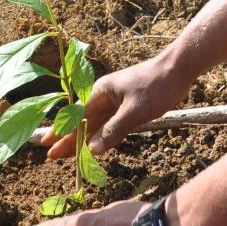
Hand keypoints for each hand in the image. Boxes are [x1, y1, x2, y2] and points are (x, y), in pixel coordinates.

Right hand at [43, 55, 195, 158]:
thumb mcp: (135, 112)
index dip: (61, 134)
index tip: (47, 146)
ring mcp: (116, 101)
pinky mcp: (127, 106)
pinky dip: (100, 135)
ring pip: (95, 124)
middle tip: (52, 156)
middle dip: (68, 139)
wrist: (178, 69)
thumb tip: (91, 150)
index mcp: (100, 92)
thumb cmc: (156, 86)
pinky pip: (109, 123)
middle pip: (82, 122)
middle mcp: (104, 96)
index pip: (75, 117)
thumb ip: (113, 131)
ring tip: (70, 154)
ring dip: (83, 139)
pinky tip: (95, 144)